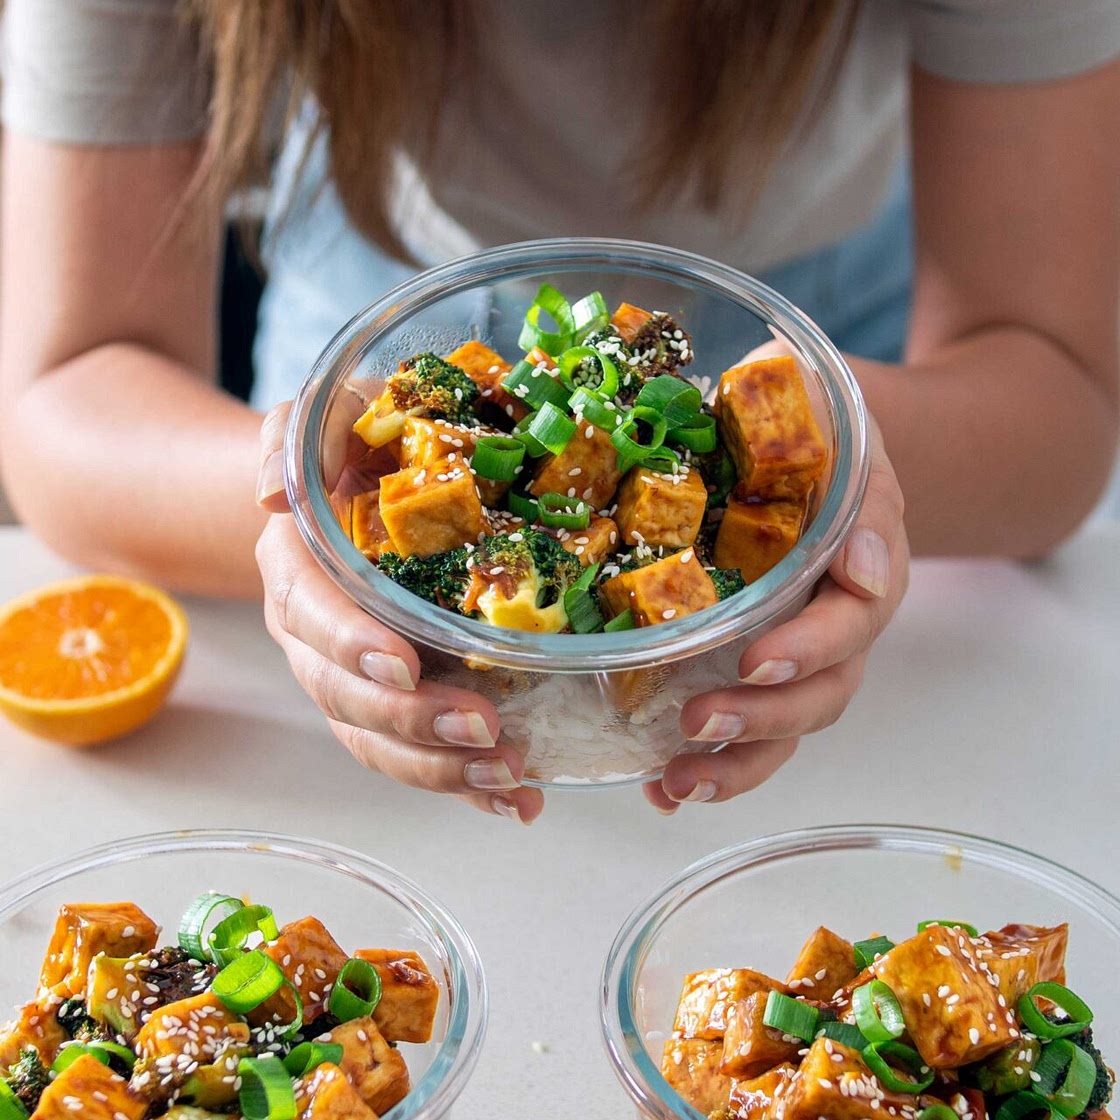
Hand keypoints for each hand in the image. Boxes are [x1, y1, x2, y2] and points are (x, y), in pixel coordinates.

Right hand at [254, 401, 544, 822]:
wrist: (350, 492)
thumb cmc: (350, 450)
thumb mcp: (325, 419)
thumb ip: (294, 439)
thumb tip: (269, 492)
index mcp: (298, 568)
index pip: (312, 613)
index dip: (351, 643)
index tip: (402, 661)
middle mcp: (315, 637)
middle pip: (346, 695)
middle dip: (413, 719)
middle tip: (485, 726)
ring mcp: (350, 678)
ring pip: (378, 741)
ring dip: (442, 768)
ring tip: (510, 775)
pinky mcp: (392, 703)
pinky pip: (414, 756)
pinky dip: (462, 784)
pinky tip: (514, 801)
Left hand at [644, 401, 908, 813]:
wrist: (804, 440)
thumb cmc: (813, 427)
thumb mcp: (839, 427)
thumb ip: (856, 484)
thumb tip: (865, 565)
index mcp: (864, 565)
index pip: (856, 619)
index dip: (810, 647)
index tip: (755, 659)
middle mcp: (838, 623)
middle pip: (823, 693)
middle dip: (763, 718)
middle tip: (698, 721)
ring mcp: (799, 654)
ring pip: (786, 729)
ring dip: (735, 762)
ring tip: (675, 783)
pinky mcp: (755, 671)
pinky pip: (746, 730)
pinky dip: (707, 766)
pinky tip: (659, 787)